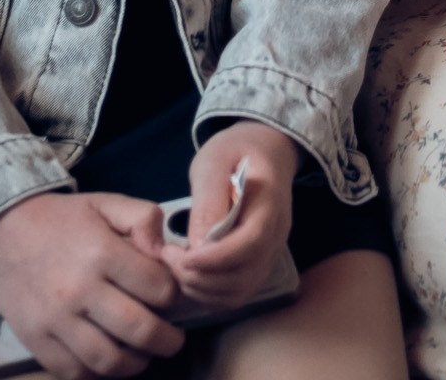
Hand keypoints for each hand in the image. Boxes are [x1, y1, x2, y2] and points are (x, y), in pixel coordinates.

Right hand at [0, 190, 181, 379]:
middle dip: (166, 340)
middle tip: (172, 339)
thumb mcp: (107, 203)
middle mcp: (79, 290)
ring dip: (135, 363)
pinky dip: (97, 374)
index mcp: (102, 253)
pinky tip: (107, 359)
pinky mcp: (35, 341)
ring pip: (108, 360)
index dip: (173, 295)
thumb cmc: (63, 219)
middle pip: (139, 330)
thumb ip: (145, 218)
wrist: (2, 232)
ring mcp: (55, 321)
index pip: (158, 288)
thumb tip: (167, 253)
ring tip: (143, 354)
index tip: (171, 298)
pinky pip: (74, 372)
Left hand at [167, 120, 299, 311]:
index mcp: (269, 203)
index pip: (250, 242)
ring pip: (240, 292)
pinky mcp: (259, 264)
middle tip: (169, 258)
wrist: (266, 150)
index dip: (215, 258)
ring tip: (177, 267)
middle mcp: (276, 236)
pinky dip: (210, 295)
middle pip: (244, 276)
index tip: (182, 256)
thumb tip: (198, 244)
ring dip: (203, 290)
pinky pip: (237, 294)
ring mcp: (270, 253)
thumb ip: (208, 200)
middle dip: (201, 277)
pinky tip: (190, 275)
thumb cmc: (237, 150)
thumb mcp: (215, 161)